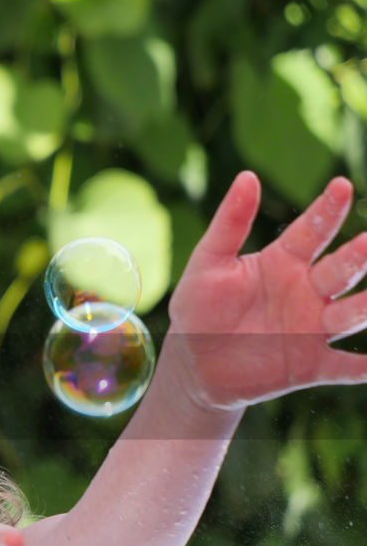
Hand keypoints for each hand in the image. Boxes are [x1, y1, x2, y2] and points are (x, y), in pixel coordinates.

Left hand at [168, 172, 366, 410]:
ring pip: (350, 315)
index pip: (311, 232)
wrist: (195, 363)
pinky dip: (363, 368)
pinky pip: (344, 367)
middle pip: (341, 271)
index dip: (326, 211)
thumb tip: (247, 176)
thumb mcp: (208, 264)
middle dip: (358, 258)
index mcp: (284, 261)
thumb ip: (229, 224)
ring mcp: (313, 328)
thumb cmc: (200, 307)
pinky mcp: (311, 365)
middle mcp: (308, 291)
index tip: (340, 187)